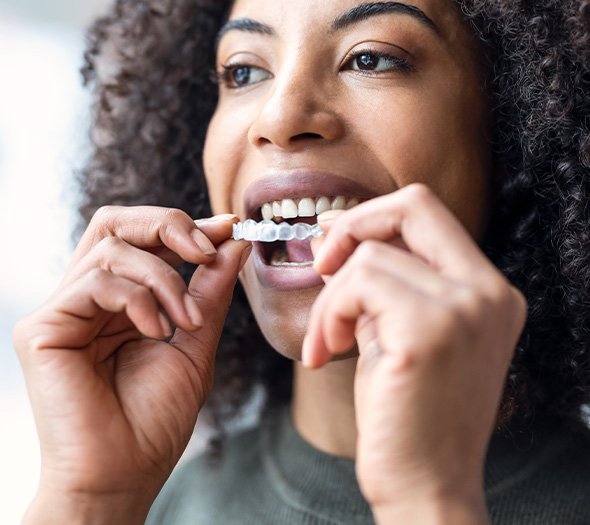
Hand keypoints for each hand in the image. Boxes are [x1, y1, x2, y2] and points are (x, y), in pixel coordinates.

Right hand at [13, 206, 250, 523]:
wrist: (124, 473)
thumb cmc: (156, 417)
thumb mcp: (196, 341)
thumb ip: (210, 290)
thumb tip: (233, 242)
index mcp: (119, 301)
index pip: (141, 239)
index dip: (184, 226)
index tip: (228, 228)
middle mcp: (87, 299)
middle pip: (115, 223)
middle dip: (168, 225)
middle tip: (205, 249)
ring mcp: (63, 311)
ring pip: (112, 247)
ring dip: (164, 277)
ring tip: (187, 319)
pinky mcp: (43, 328)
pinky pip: (96, 282)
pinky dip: (137, 300)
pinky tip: (157, 332)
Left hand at [304, 184, 526, 523]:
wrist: (426, 485)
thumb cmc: (406, 412)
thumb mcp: (399, 332)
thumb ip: (379, 281)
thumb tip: (333, 232)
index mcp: (487, 290)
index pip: (428, 212)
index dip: (373, 216)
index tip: (333, 244)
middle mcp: (488, 292)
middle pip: (413, 204)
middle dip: (352, 224)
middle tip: (320, 263)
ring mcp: (466, 309)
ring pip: (369, 256)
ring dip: (329, 298)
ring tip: (327, 340)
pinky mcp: (430, 331)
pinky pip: (357, 285)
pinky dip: (329, 314)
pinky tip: (326, 351)